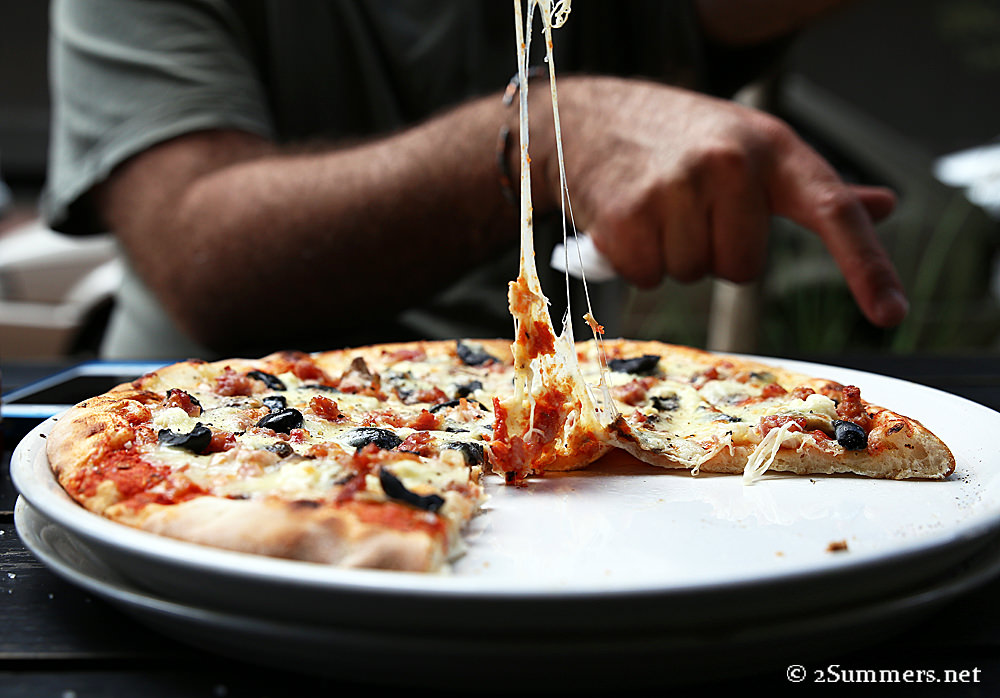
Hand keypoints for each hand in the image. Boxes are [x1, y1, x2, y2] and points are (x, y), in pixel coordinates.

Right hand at [542, 77, 906, 326]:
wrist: (592, 118)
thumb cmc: (681, 138)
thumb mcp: (754, 144)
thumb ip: (815, 186)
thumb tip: (884, 205)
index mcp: (773, 148)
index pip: (833, 210)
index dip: (866, 266)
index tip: (891, 314)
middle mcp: (729, 164)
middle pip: (741, 268)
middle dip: (714, 253)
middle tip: (689, 212)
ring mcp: (675, 188)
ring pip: (691, 274)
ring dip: (671, 256)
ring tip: (655, 208)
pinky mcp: (627, 216)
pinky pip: (648, 277)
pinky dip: (635, 261)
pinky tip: (627, 221)